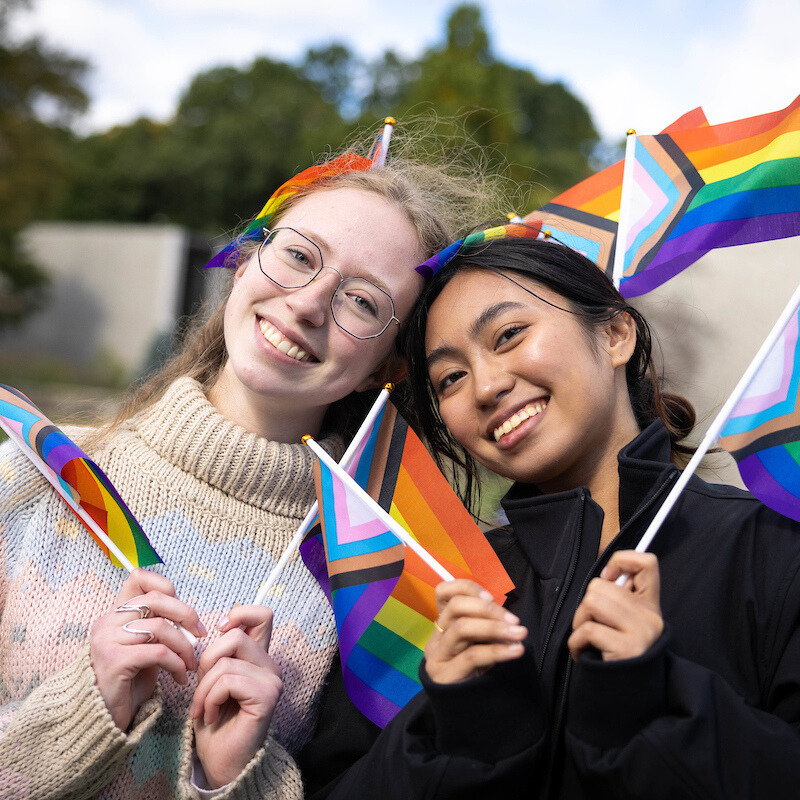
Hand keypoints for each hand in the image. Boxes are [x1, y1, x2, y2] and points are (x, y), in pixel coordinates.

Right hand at [90, 569, 205, 730]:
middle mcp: (107, 622)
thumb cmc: (129, 681)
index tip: (181, 611)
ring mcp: (108, 640)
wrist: (104, 719)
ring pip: (161, 627)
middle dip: (186, 614)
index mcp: (114, 614)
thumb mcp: (144, 646)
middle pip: (156, 599)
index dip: (165, 585)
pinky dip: (176, 663)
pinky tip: (181, 677)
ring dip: (184, 646)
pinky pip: (158, 652)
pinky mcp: (115, 661)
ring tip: (190, 664)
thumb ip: (158, 625)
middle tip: (201, 634)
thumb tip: (190, 614)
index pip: (138, 578)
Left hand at [191, 605, 282, 788]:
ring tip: (203, 708)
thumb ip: (220, 654)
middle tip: (202, 688)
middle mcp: (269, 665)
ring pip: (226, 662)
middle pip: (235, 636)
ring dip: (203, 688)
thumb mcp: (211, 679)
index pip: (262, 615)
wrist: (220, 762)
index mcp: (257, 657)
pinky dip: (210, 699)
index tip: (220, 631)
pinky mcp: (267, 697)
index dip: (240, 614)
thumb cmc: (214, 721)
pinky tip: (211, 717)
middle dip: (207, 661)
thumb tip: (218, 627)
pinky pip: (228, 682)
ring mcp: (271, 681)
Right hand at [424, 579, 526, 683]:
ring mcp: (438, 655)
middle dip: (488, 610)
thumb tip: (506, 614)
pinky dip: (498, 651)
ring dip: (495, 628)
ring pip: (462, 628)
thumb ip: (484, 625)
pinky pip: (472, 655)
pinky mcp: (445, 675)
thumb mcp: (477, 643)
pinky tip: (516, 651)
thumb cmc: (473, 671)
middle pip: (455, 607)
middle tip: (514, 621)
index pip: (443, 592)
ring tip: (520, 634)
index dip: (467, 588)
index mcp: (443, 623)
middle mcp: (436, 635)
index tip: (491, 597)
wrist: (463, 711)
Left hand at [568, 550, 663, 661]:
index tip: (608, 579)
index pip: (647, 562)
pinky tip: (584, 654)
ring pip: (591, 602)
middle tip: (592, 626)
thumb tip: (605, 575)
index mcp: (651, 605)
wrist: (626, 698)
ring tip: (588, 638)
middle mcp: (651, 617)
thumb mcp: (625, 624)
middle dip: (586, 605)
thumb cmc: (617, 655)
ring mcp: (641, 633)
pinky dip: (576, 642)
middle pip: (600, 585)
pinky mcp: (627, 650)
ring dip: (579, 621)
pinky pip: (587, 630)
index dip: (621, 561)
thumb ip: (618, 599)